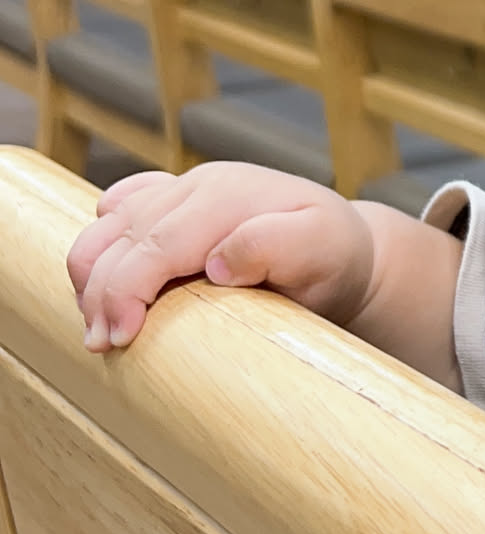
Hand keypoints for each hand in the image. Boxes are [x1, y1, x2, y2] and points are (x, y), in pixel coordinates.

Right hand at [67, 164, 376, 351]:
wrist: (343, 245)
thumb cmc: (332, 256)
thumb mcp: (323, 250)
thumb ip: (277, 246)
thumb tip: (218, 261)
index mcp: (229, 196)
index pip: (159, 241)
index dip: (128, 288)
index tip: (121, 336)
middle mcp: (197, 186)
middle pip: (124, 237)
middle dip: (101, 293)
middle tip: (100, 347)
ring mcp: (179, 190)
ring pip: (109, 226)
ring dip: (91, 275)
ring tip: (95, 328)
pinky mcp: (169, 200)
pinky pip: (117, 212)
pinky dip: (98, 248)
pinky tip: (96, 286)